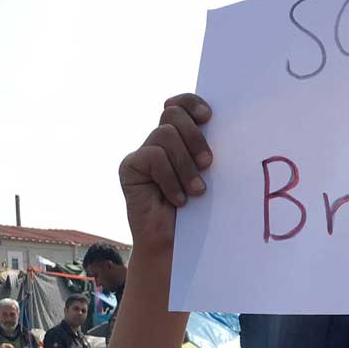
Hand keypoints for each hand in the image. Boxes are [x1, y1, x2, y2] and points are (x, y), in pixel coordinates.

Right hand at [118, 94, 212, 252]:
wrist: (176, 244)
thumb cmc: (199, 212)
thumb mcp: (208, 174)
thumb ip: (207, 149)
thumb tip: (219, 123)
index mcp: (180, 138)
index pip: (180, 105)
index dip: (192, 103)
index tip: (209, 117)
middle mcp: (158, 141)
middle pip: (172, 114)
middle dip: (195, 136)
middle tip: (209, 163)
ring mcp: (143, 153)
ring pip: (165, 135)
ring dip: (185, 164)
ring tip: (196, 191)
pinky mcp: (129, 167)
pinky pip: (153, 156)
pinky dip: (170, 178)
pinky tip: (178, 199)